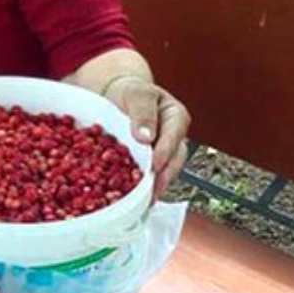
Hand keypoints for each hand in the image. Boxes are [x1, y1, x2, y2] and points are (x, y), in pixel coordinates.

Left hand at [102, 76, 190, 198]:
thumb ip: (142, 112)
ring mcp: (163, 152)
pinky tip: (136, 199)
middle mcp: (174, 137)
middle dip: (164, 175)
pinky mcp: (150, 163)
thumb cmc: (130, 92)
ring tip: (145, 200)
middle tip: (153, 189)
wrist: (118, 97)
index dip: (166, 150)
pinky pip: (150, 176)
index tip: (156, 163)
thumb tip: (146, 137)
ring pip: (165, 171)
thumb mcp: (135, 94)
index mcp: (176, 117)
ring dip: (156, 186)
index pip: (175, 135)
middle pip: (175, 159)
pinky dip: (144, 187)